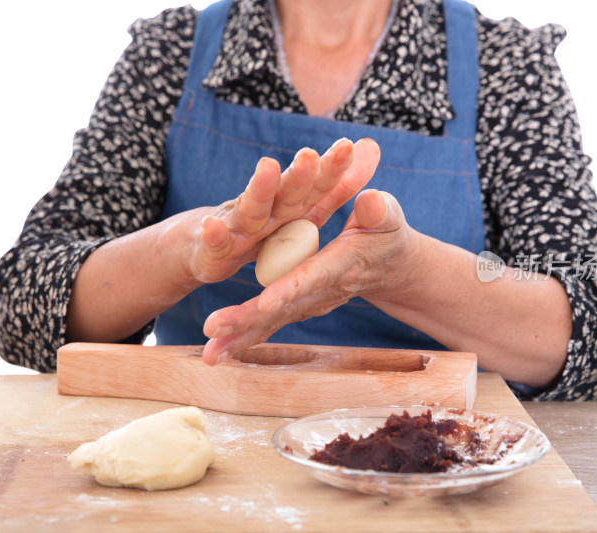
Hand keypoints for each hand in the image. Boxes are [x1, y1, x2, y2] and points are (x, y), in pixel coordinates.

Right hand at [182, 138, 380, 284]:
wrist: (207, 243)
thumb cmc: (263, 225)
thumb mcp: (303, 210)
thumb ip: (338, 185)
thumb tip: (373, 146)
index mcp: (290, 204)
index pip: (315, 184)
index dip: (330, 168)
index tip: (348, 146)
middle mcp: (265, 210)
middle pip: (285, 192)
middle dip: (297, 174)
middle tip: (310, 154)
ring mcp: (237, 227)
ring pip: (249, 208)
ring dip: (259, 189)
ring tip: (267, 167)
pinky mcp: (212, 250)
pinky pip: (214, 244)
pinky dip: (212, 234)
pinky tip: (210, 224)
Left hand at [202, 189, 418, 364]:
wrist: (388, 267)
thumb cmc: (386, 234)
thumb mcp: (387, 217)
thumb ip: (379, 211)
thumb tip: (371, 199)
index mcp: (342, 264)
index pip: (314, 276)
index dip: (291, 288)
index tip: (266, 300)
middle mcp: (321, 290)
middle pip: (283, 308)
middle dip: (248, 319)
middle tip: (215, 329)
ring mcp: (309, 303)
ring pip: (271, 322)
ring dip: (239, 338)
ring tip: (208, 354)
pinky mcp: (298, 307)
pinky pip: (269, 325)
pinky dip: (242, 339)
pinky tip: (216, 351)